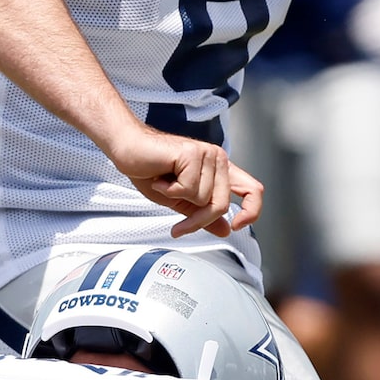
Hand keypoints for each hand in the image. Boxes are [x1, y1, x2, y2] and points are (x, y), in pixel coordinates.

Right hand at [108, 117, 265, 237]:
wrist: (127, 149)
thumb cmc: (149, 169)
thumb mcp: (180, 201)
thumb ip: (203, 214)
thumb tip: (225, 230)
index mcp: (219, 170)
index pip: (252, 190)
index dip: (252, 211)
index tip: (236, 226)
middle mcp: (217, 159)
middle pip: (221, 204)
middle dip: (198, 219)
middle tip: (180, 223)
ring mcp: (207, 154)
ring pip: (204, 199)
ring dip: (178, 199)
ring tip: (165, 184)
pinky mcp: (192, 153)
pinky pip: (188, 189)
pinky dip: (169, 190)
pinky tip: (160, 178)